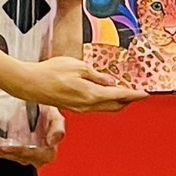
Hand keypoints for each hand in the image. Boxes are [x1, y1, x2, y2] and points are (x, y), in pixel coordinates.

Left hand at [0, 107, 65, 166]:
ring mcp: (20, 152)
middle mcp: (32, 155)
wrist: (44, 112)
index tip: (8, 148)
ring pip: (4, 154)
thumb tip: (53, 141)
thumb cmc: (51, 116)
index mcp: (46, 153)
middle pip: (15, 156)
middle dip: (2, 152)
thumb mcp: (58, 118)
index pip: (31, 154)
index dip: (19, 152)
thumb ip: (58, 129)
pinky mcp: (11, 146)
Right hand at [14, 56, 145, 112]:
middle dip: (129, 100)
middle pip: (115, 106)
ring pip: (105, 108)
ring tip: (127, 94)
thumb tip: (110, 82)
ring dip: (118, 102)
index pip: (119, 96)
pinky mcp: (73, 107)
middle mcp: (87, 105)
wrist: (30, 83)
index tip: (145, 94)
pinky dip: (105, 102)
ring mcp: (80, 108)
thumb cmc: (51, 72)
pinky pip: (95, 107)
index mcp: (91, 94)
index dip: (134, 94)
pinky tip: (106, 95)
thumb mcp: (78, 66)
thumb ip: (97, 76)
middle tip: (139, 94)